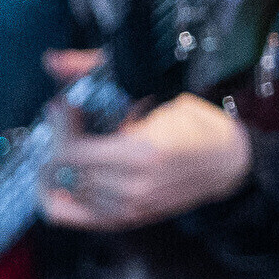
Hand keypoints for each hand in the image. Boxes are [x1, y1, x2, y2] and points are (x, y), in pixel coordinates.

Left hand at [35, 48, 250, 229]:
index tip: (61, 105)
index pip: (71, 150)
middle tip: (61, 122)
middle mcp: (132, 187)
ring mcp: (128, 208)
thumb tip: (51, 60)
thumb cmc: (191, 123)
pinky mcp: (124, 219)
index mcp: (141, 154)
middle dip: (54, 141)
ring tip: (64, 144)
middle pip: (61, 171)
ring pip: (60, 191)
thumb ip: (96, 72)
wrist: (227, 161)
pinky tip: (57, 176)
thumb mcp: (153, 91)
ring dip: (53, 166)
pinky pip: (69, 215)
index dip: (59, 124)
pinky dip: (55, 195)